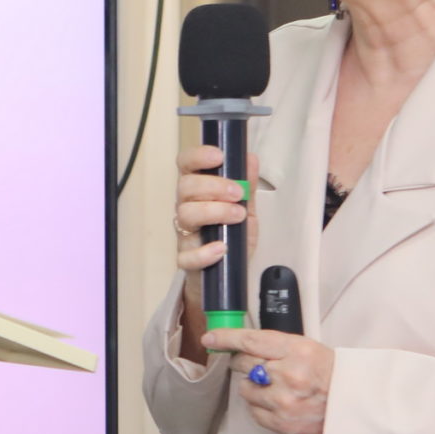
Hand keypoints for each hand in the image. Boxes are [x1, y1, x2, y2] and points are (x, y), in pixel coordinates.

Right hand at [172, 145, 250, 363]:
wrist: (227, 277)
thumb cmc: (232, 238)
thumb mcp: (245, 208)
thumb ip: (247, 185)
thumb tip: (250, 157)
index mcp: (198, 191)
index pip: (186, 165)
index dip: (197, 156)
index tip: (218, 156)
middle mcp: (187, 208)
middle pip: (185, 187)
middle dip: (213, 186)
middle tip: (238, 192)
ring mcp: (185, 235)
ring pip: (185, 215)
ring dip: (214, 212)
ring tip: (238, 217)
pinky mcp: (186, 261)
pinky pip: (186, 256)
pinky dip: (204, 252)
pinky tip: (221, 249)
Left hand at [201, 326, 332, 433]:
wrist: (358, 410)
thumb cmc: (335, 377)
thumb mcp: (312, 350)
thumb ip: (279, 348)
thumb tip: (244, 346)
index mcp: (297, 350)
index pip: (250, 341)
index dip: (226, 338)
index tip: (211, 337)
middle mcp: (287, 374)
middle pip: (244, 364)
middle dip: (244, 362)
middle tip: (258, 365)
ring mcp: (283, 401)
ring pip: (246, 389)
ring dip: (254, 386)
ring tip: (276, 387)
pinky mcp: (281, 423)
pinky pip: (254, 411)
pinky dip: (261, 406)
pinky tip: (279, 403)